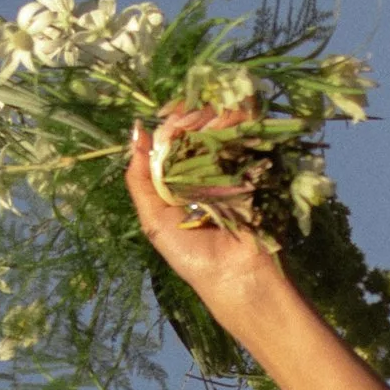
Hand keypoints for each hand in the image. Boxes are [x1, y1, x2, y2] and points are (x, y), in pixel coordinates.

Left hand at [124, 107, 291, 341]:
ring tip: (214, 119)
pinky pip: (247, 137)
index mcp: (176, 179)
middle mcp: (202, 170)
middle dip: (194, 117)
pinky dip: (241, 122)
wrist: (236, 275)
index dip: (171, 122)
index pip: (171, 139)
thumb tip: (135, 130)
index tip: (173, 115)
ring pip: (221, 127)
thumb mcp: (153, 219)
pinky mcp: (254, 169)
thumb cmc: (192, 254)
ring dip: (216, 116)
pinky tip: (234, 118)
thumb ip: (139, 179)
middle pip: (196, 129)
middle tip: (194, 119)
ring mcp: (229, 168)